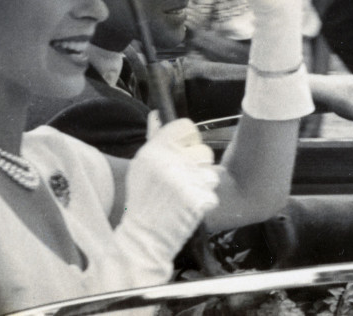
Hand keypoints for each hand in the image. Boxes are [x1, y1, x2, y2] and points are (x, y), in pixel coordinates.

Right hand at [115, 113, 220, 281]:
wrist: (143, 237)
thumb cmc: (142, 200)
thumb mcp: (140, 167)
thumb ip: (153, 139)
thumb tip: (157, 114)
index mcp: (153, 150)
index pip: (185, 126)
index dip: (190, 138)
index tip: (186, 150)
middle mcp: (168, 162)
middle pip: (203, 151)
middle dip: (199, 166)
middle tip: (185, 180)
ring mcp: (183, 181)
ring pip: (210, 173)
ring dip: (203, 186)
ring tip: (186, 196)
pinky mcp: (195, 200)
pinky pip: (212, 194)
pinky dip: (204, 203)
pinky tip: (189, 209)